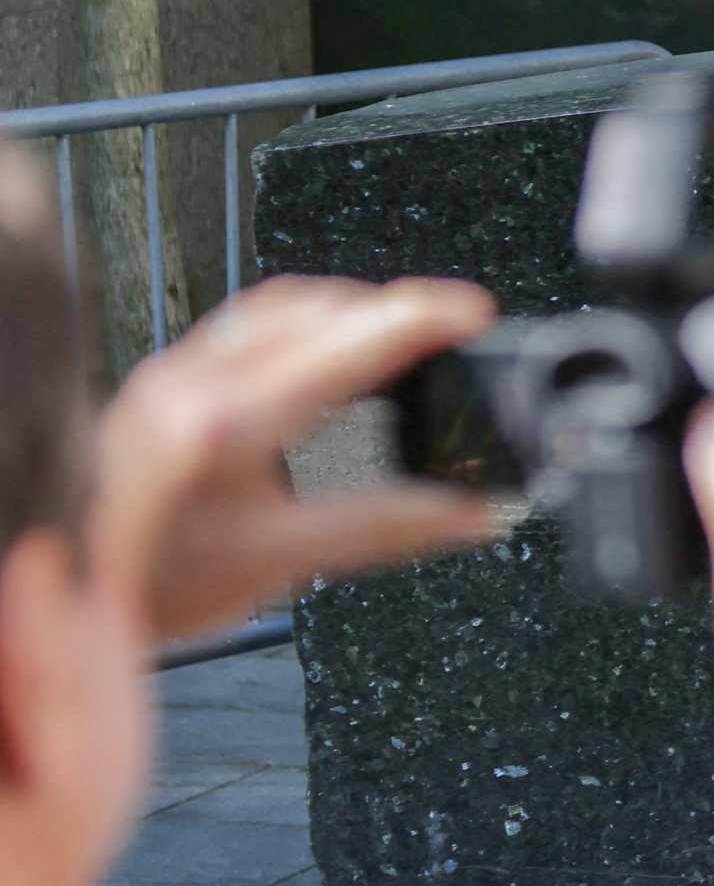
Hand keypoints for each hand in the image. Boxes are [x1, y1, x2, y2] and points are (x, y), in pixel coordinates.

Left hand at [86, 276, 500, 644]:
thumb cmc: (151, 580)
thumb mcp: (282, 562)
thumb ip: (385, 527)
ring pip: (279, 304)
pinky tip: (326, 347)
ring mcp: (174, 371)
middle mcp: (196, 380)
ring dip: (348, 308)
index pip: (347, 345)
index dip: (421, 319)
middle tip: (451, 326)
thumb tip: (471, 512)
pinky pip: (247, 320)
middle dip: (394, 307)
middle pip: (316, 307)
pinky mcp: (162, 376)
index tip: (472, 313)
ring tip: (399, 331)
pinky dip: (303, 321)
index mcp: (229, 423)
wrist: (68, 581)